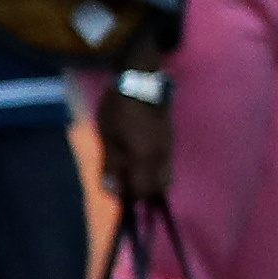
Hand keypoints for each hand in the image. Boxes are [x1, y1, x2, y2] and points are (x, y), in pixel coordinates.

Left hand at [98, 84, 177, 204]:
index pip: (142, 190)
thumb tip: (112, 189)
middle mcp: (161, 157)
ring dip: (151, 180)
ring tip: (132, 173)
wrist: (140, 82)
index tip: (117, 191)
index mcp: (144, 159)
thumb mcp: (108, 137)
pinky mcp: (169, 139)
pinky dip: (155, 169)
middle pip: (160, 187)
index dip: (130, 196)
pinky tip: (140, 160)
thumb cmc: (119, 110)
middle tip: (126, 185)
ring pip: (165, 175)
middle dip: (145, 192)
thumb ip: (111, 165)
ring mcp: (168, 147)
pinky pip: (166, 163)